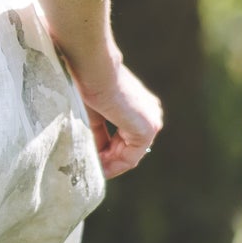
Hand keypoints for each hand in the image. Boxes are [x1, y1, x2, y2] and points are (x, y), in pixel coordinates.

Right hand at [72, 55, 162, 178]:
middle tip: (89, 169)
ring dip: (110, 164)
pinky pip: (130, 157)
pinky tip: (99, 169)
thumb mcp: (94, 113)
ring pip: (129, 154)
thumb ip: (98, 132)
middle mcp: (151, 113)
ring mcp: (152, 122)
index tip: (91, 159)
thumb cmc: (90, 84)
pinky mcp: (147, 130)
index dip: (107, 151)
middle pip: (128, 147)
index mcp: (140, 106)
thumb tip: (91, 154)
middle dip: (108, 160)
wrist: (94, 71)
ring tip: (92, 171)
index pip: (125, 136)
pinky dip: (114, 165)